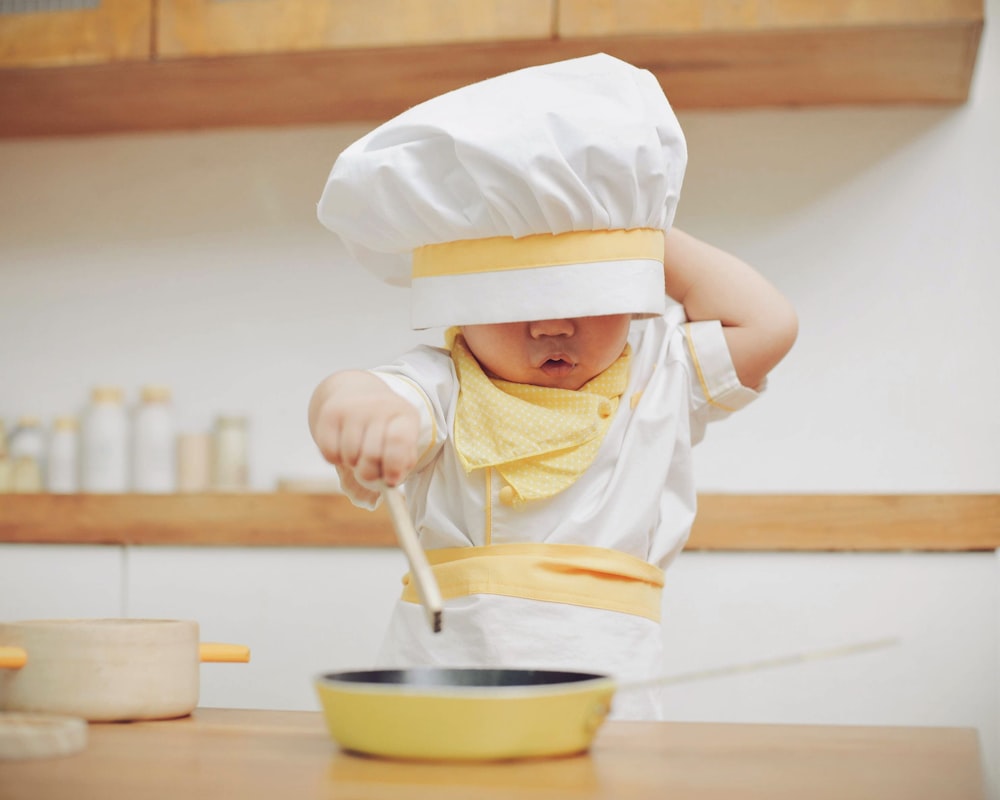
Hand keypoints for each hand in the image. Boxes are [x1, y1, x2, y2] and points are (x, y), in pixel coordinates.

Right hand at [308, 371, 420, 494]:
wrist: (356, 391)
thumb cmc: (384, 428)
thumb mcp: (403, 440)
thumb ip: (402, 465)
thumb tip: (391, 481)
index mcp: (405, 415)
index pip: (399, 440)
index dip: (394, 466)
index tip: (390, 480)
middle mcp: (380, 406)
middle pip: (372, 454)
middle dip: (370, 473)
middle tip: (371, 471)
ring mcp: (353, 407)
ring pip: (350, 456)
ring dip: (353, 465)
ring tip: (358, 453)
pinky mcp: (330, 413)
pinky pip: (330, 453)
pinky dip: (336, 459)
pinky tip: (343, 447)